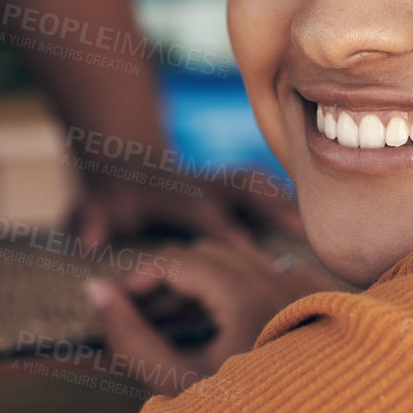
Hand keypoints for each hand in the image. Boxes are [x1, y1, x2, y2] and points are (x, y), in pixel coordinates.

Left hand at [73, 165, 302, 248]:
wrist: (129, 164)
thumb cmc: (114, 200)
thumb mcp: (94, 208)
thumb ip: (92, 221)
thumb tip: (88, 242)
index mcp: (173, 192)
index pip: (199, 208)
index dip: (220, 226)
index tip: (244, 248)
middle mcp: (205, 183)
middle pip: (242, 187)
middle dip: (271, 204)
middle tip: (303, 228)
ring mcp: (224, 182)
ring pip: (262, 184)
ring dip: (290, 202)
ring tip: (323, 229)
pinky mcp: (239, 187)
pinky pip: (271, 190)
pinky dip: (295, 203)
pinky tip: (324, 225)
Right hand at [86, 234, 330, 395]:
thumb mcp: (175, 385)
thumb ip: (131, 336)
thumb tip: (94, 289)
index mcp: (250, 299)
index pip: (178, 260)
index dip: (139, 279)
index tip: (117, 306)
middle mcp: (285, 283)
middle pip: (209, 256)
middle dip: (169, 281)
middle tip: (141, 319)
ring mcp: (309, 291)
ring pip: (241, 262)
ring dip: (203, 285)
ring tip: (174, 326)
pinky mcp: (324, 303)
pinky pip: (272, 277)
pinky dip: (240, 291)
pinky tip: (223, 329)